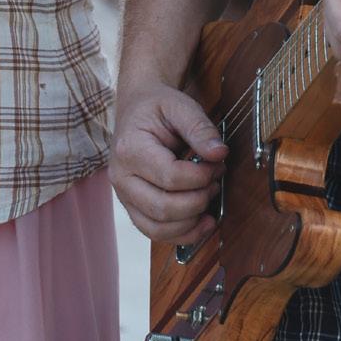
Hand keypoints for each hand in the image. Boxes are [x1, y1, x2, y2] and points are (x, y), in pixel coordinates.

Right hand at [109, 78, 226, 242]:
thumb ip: (200, 128)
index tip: (218, 164)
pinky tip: (202, 222)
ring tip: (209, 198)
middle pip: (163, 208)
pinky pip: (155, 232)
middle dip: (198, 200)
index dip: (201, 176)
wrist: (137, 108)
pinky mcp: (133, 207)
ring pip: (158, 228)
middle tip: (215, 181)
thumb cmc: (157, 107)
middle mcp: (121, 177)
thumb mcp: (180, 105)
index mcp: (129, 149)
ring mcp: (124, 196)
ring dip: (191, 221)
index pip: (170, 177)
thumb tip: (220, 154)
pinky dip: (182, 234)